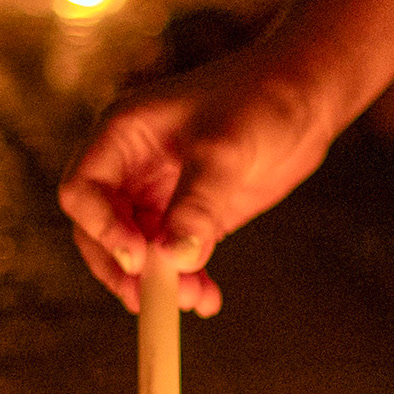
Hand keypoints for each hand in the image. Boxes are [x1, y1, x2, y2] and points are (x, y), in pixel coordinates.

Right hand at [58, 42, 347, 315]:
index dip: (101, 227)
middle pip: (100, 228)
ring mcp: (161, 191)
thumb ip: (197, 203)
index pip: (83, 189)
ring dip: (158, 281)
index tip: (138, 256)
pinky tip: (207, 299)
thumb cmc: (261, 97)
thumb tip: (174, 259)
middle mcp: (132, 164)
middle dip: (122, 266)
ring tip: (194, 300)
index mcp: (122, 133)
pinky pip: (174, 255)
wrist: (310, 94)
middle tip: (150, 297)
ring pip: (137, 249)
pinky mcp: (192, 212)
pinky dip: (186, 280)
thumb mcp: (225, 147)